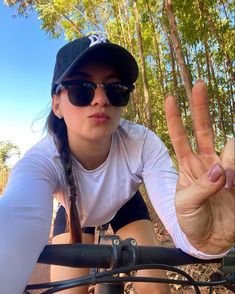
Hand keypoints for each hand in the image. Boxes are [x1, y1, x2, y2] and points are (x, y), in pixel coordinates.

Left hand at [165, 80, 234, 253]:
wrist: (210, 240)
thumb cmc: (191, 220)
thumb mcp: (186, 205)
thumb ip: (201, 187)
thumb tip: (220, 170)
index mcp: (188, 165)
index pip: (179, 137)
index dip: (174, 119)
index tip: (169, 99)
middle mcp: (205, 162)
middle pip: (202, 129)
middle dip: (199, 108)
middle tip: (198, 85)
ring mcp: (223, 169)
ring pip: (229, 148)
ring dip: (229, 163)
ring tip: (225, 188)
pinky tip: (231, 186)